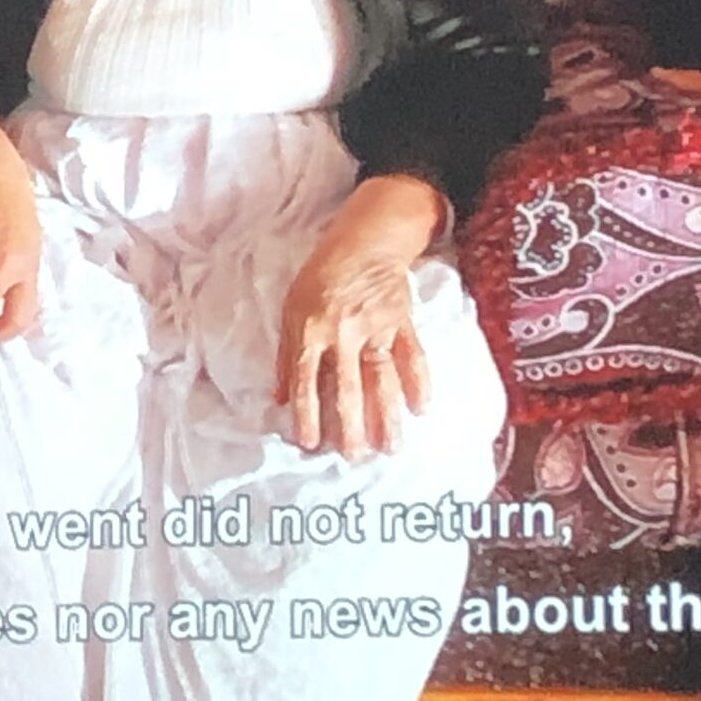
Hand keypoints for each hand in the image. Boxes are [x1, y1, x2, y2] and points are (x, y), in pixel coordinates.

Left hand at [276, 175, 445, 458]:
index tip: (310, 443)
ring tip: (391, 447)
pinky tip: (423, 408)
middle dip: (350, 426)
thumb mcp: (290, 310)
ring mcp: (376, 328)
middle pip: (347, 388)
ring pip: (382, 378)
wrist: (364, 243)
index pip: (306, 381)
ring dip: (387, 415)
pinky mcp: (402, 322)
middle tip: (353, 458)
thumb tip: (277, 398)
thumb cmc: (319, 278)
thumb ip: (285, 355)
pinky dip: (420, 382)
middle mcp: (344, 334)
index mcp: (310, 331)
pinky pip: (413, 356)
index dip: (307, 414)